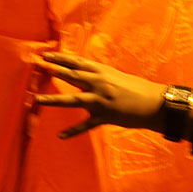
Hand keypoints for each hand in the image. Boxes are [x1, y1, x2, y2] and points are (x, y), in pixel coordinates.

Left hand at [34, 51, 167, 138]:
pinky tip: (60, 136)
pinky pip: (85, 125)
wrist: (155, 104)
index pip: (77, 62)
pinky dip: (72, 131)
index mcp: (103, 72)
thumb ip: (100, 76)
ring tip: (37, 99)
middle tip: (37, 65)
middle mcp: (99, 84)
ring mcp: (101, 101)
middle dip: (53, 70)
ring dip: (53, 100)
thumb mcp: (116, 77)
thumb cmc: (138, 88)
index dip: (60, 58)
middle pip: (72, 76)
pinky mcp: (104, 117)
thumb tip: (85, 77)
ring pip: (73, 100)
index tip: (46, 55)